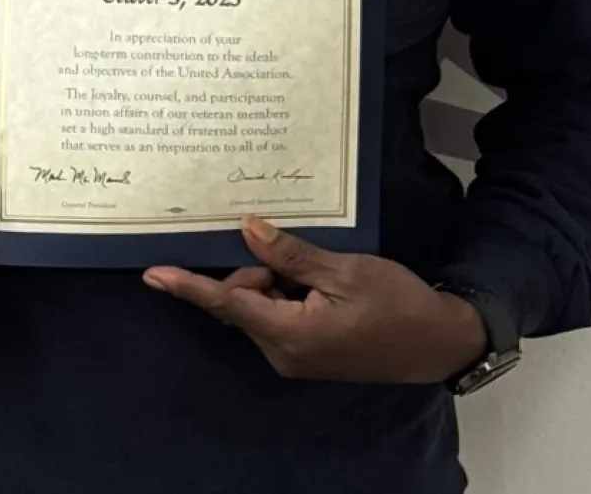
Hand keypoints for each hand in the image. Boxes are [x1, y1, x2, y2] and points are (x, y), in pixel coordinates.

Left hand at [142, 216, 486, 383]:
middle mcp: (283, 353)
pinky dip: (288, 293)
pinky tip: (318, 282)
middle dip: (260, 270)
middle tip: (300, 254)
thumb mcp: (344, 270)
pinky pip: (278, 317)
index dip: (189, 286)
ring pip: (261, 306)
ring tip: (322, 271)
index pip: (228, 303)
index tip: (153, 274)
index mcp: (290, 334)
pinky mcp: (307, 354)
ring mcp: (294, 358)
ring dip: (277, 281)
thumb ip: (290, 254)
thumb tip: (247, 230)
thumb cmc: (396, 304)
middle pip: (244, 301)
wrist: (437, 342)